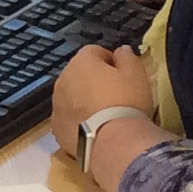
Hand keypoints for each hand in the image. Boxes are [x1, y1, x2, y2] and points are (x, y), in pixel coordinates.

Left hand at [50, 44, 156, 162]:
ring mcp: (56, 105)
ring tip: (104, 115)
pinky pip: (68, 118)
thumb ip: (127, 57)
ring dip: (83, 100)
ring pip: (71, 96)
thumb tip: (121, 50)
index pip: (94, 52)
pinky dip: (78, 120)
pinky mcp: (56, 127)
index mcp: (81, 62)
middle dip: (94, 81)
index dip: (110, 61)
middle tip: (115, 95)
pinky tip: (94, 129)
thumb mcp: (136, 74)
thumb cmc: (126, 101)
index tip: (123, 74)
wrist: (113, 140)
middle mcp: (62, 80)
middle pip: (79, 74)